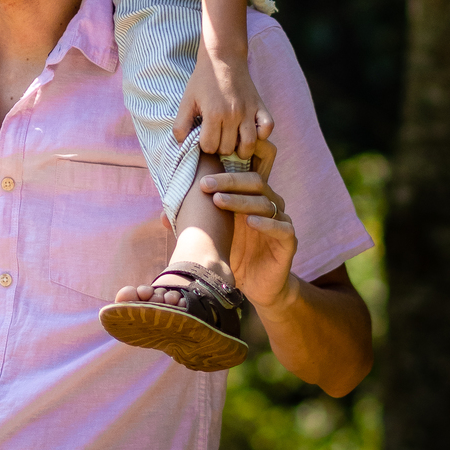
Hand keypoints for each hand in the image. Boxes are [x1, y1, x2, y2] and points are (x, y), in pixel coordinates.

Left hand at [174, 52, 272, 158]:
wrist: (223, 57)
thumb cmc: (203, 80)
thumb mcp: (186, 100)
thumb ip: (180, 124)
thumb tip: (180, 145)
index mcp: (213, 113)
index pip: (209, 147)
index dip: (204, 145)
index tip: (204, 137)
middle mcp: (233, 114)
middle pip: (228, 149)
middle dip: (220, 148)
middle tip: (217, 137)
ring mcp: (249, 111)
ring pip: (249, 145)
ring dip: (240, 148)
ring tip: (233, 141)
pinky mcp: (261, 106)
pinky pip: (268, 128)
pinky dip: (261, 134)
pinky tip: (250, 131)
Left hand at [198, 137, 296, 309]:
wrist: (255, 287)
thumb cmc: (233, 255)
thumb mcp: (212, 235)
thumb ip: (193, 221)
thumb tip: (161, 215)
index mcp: (251, 197)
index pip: (246, 170)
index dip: (232, 163)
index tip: (204, 164)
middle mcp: (268, 204)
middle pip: (255, 180)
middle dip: (228, 180)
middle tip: (204, 184)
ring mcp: (281, 221)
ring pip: (266, 202)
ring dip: (240, 200)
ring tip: (218, 200)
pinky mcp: (289, 242)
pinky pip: (282, 228)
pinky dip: (266, 223)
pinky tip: (250, 221)